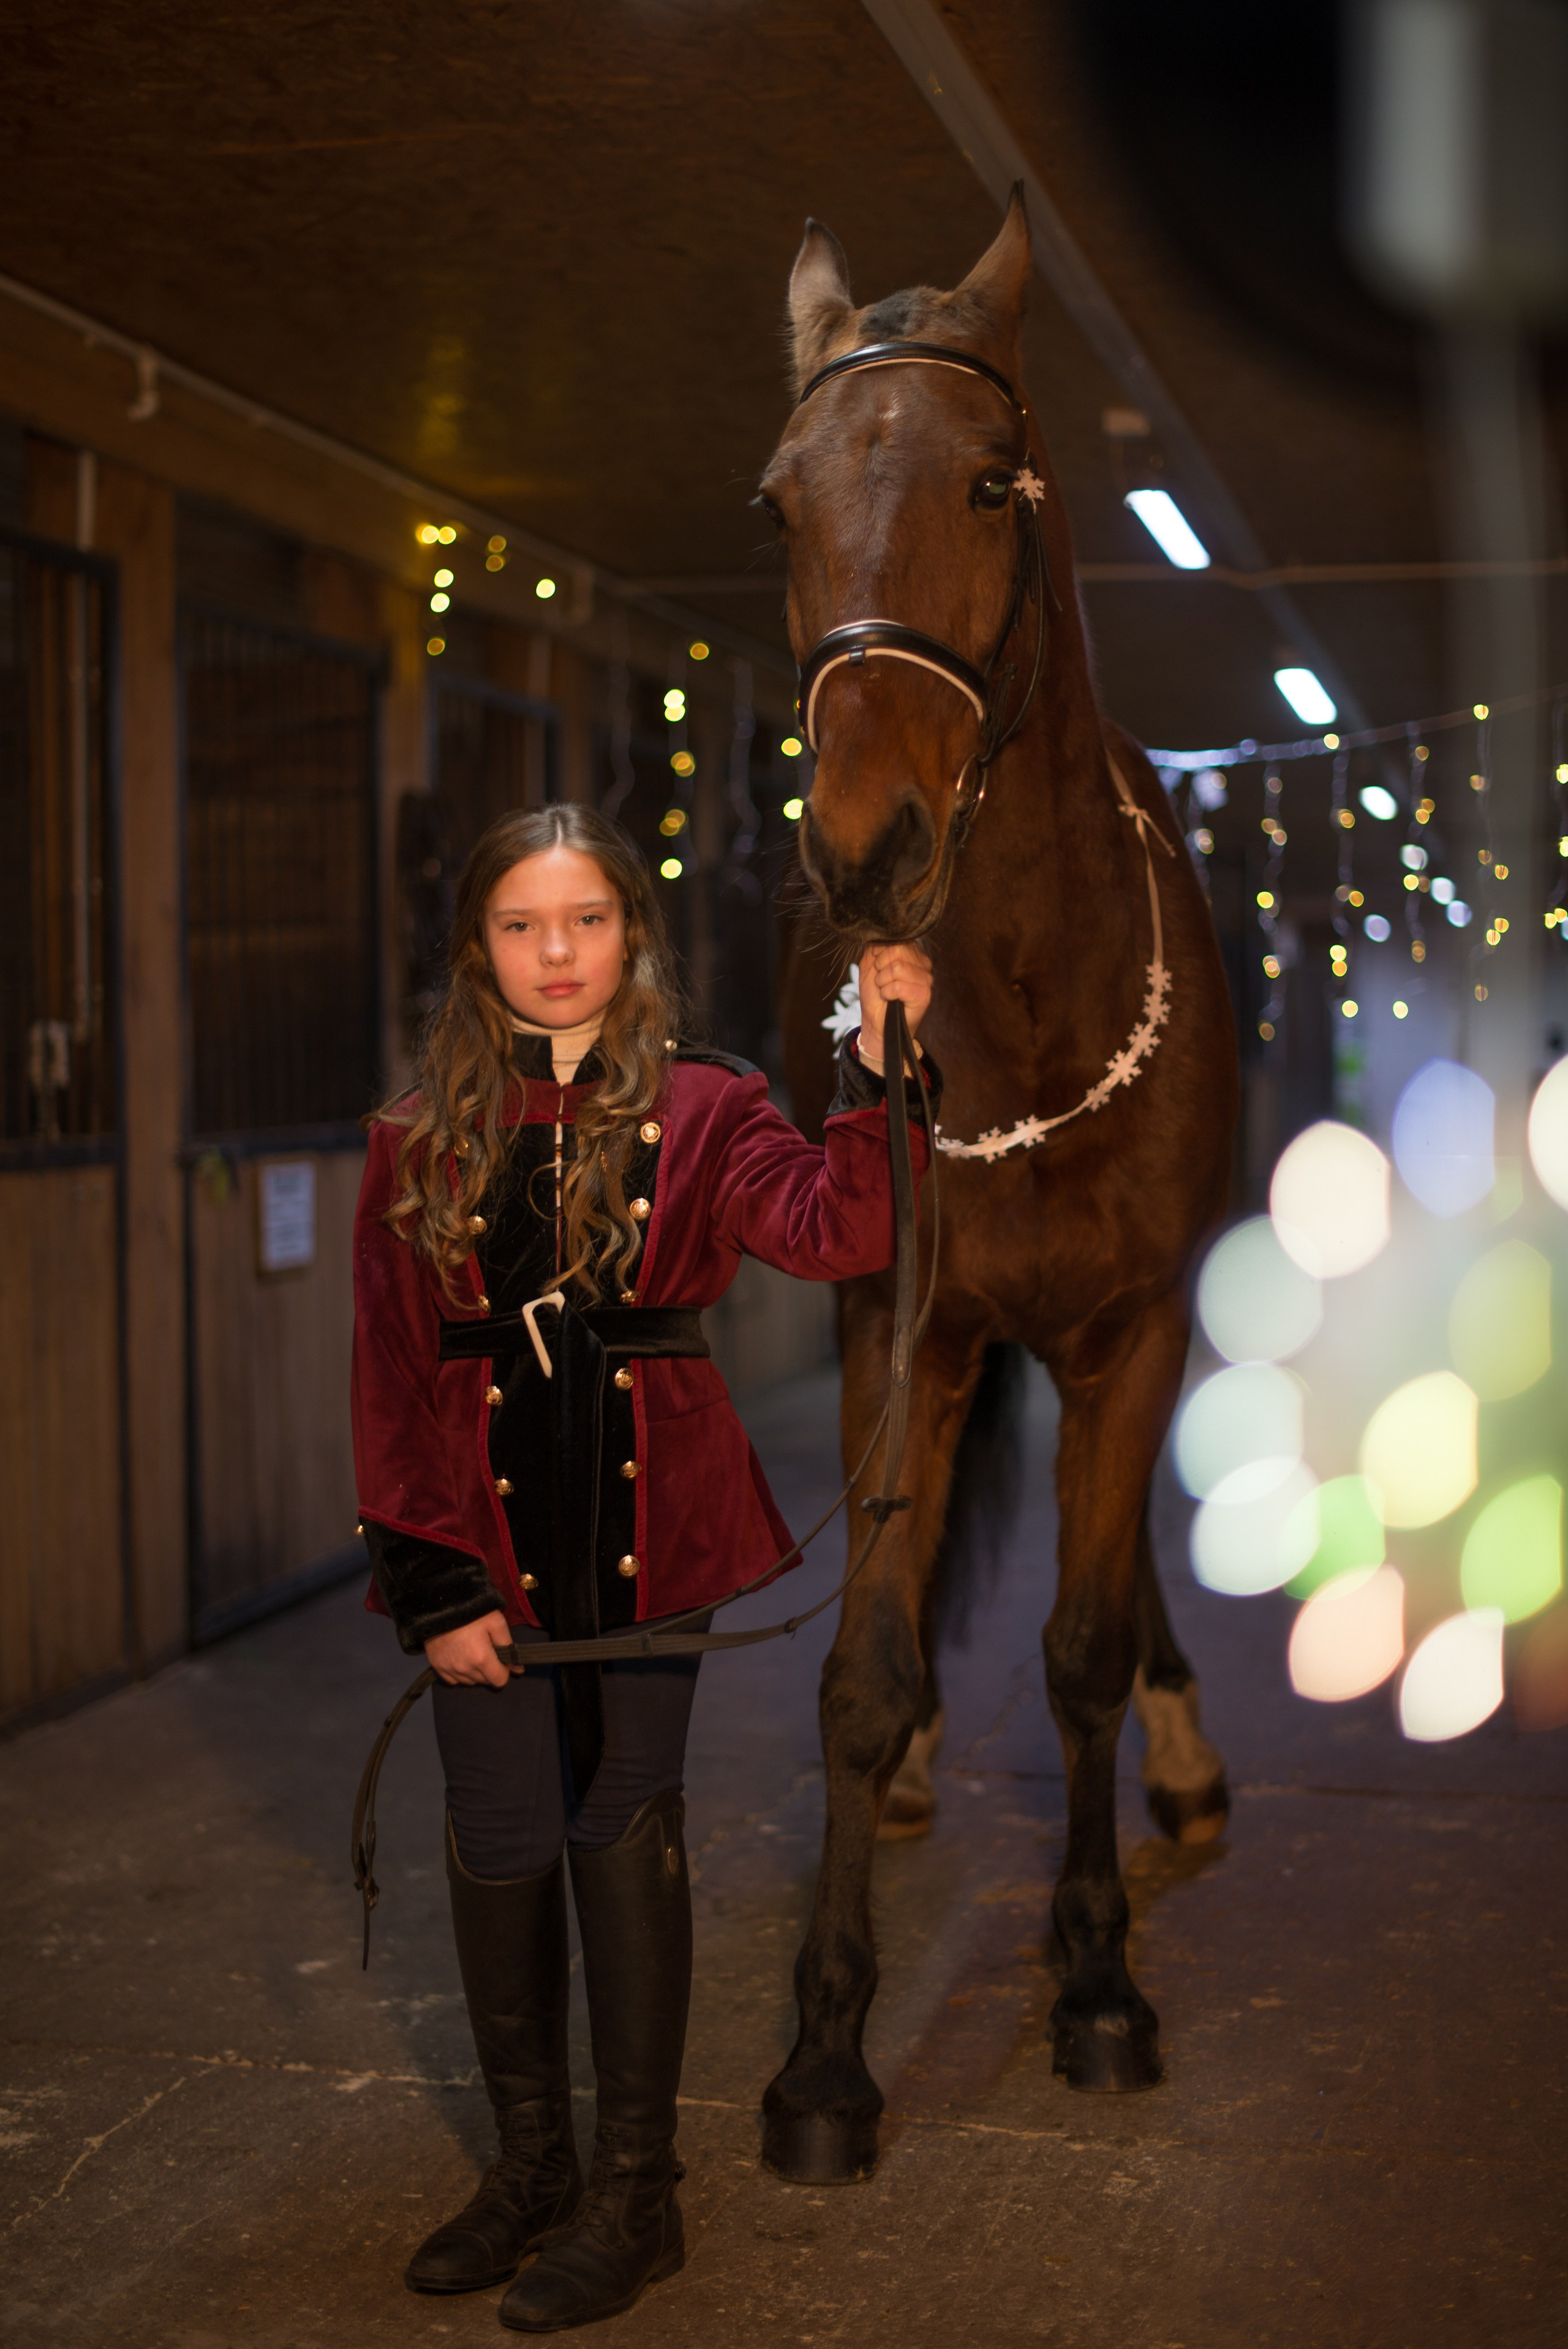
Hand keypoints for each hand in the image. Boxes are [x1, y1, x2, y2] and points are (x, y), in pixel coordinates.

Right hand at [425, 1610, 515, 1687]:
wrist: (440, 1606)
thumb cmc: (472, 1612)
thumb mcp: (496, 1622)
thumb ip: (509, 1646)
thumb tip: (518, 1669)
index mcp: (481, 1659)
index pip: (499, 1681)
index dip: (504, 1670)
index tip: (501, 1659)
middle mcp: (464, 1670)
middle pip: (485, 1681)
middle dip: (490, 1669)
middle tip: (486, 1650)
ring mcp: (449, 1670)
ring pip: (470, 1681)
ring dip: (475, 1672)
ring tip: (472, 1652)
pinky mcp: (437, 1667)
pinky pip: (454, 1680)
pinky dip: (460, 1673)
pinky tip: (460, 1657)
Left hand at [857, 942, 932, 1070]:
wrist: (876, 1022)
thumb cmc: (875, 995)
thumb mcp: (869, 965)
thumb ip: (875, 947)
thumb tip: (881, 939)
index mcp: (911, 953)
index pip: (896, 939)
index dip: (879, 954)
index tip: (878, 969)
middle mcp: (922, 963)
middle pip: (897, 950)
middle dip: (880, 968)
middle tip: (881, 981)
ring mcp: (925, 979)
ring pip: (897, 968)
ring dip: (883, 982)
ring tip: (886, 991)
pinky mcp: (924, 995)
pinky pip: (899, 986)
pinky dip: (888, 993)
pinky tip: (890, 999)